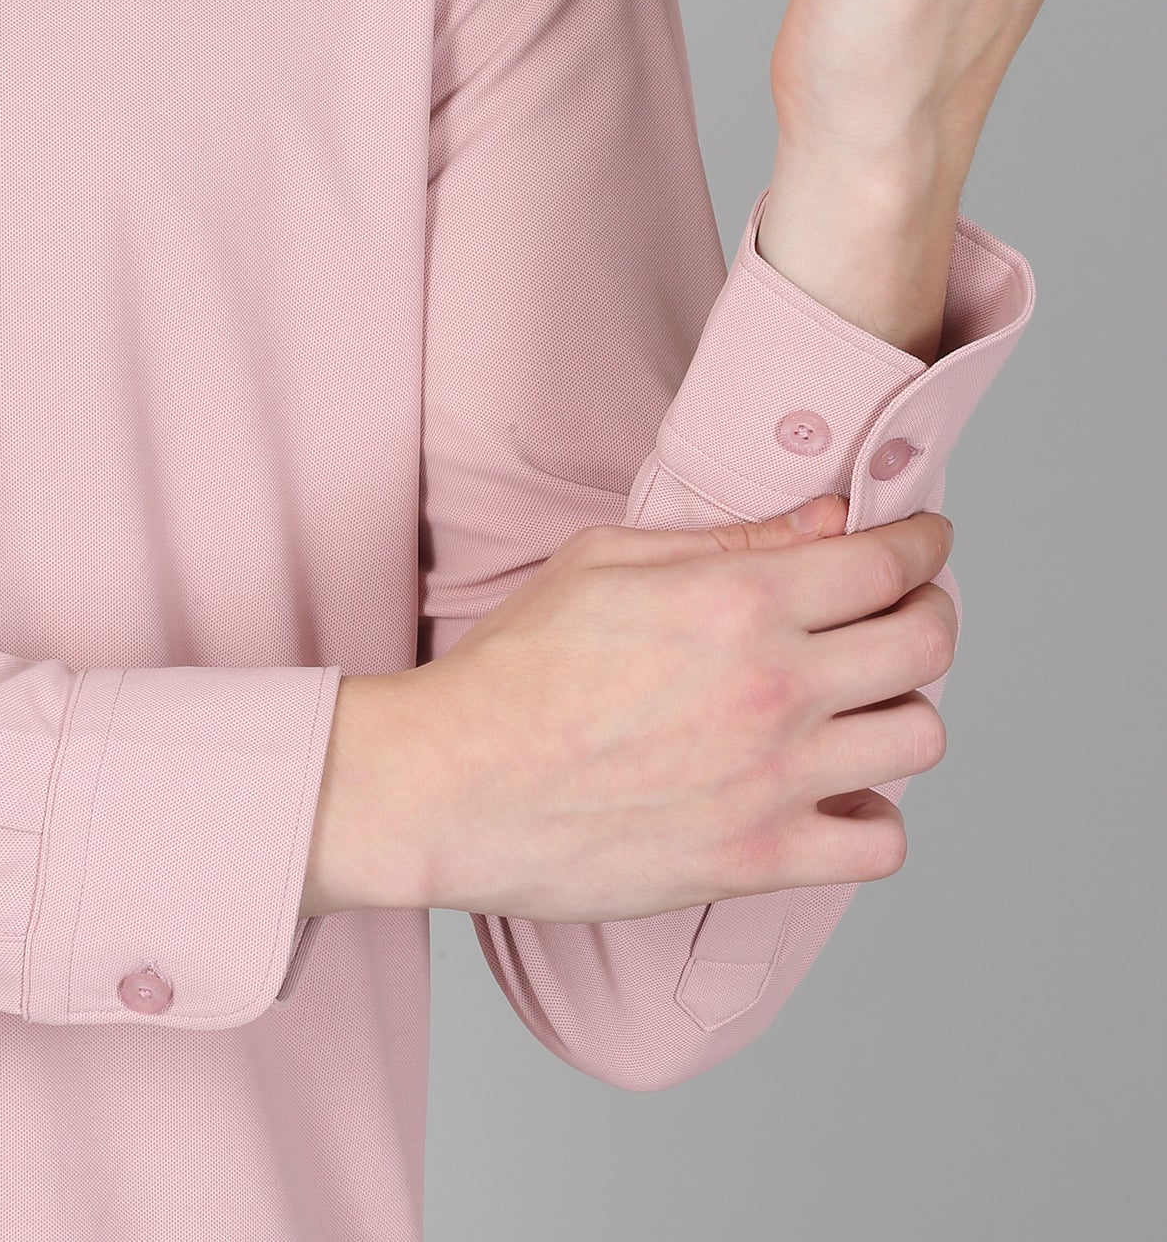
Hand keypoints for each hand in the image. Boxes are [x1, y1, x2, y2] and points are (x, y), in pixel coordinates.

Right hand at [396, 494, 956, 924]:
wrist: (450, 782)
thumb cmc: (514, 668)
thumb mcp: (606, 562)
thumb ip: (731, 538)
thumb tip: (828, 521)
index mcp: (739, 599)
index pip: (890, 562)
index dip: (926, 544)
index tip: (926, 543)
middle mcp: (774, 685)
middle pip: (928, 642)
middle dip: (932, 613)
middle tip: (908, 613)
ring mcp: (774, 779)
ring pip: (921, 738)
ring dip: (903, 712)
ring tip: (862, 706)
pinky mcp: (759, 861)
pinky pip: (883, 843)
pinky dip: (875, 816)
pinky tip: (835, 791)